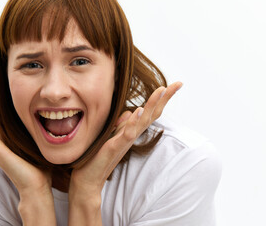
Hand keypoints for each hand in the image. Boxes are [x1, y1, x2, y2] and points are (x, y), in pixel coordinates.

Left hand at [68, 82, 182, 216]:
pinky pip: (127, 133)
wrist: (87, 180)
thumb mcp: (110, 136)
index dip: (161, 99)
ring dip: (152, 105)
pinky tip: (139, 110)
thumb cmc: (97, 158)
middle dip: (165, 98)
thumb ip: (120, 125)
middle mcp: (131, 135)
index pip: (150, 112)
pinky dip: (134, 122)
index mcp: (131, 131)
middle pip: (152, 114)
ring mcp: (124, 141)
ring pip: (143, 121)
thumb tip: (129, 111)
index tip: (172, 85)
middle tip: (178, 84)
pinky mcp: (114, 147)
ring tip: (162, 90)